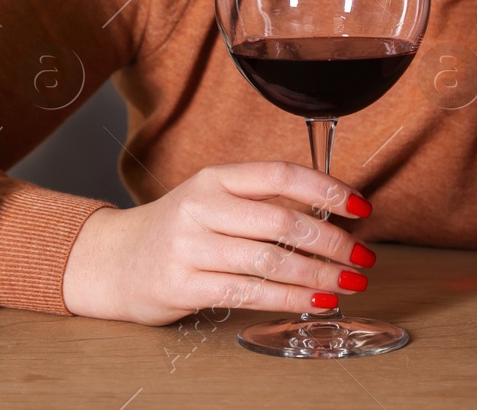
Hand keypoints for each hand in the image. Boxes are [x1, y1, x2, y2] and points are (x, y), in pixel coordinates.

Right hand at [61, 161, 374, 325]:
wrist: (114, 261)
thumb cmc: (177, 230)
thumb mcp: (213, 200)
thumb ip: (261, 202)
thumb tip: (331, 215)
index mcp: (215, 178)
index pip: (279, 174)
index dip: (326, 188)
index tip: (360, 206)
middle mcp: (201, 207)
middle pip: (281, 221)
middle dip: (331, 242)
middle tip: (361, 256)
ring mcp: (190, 247)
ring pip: (270, 261)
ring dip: (318, 275)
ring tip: (347, 283)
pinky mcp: (184, 285)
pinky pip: (249, 293)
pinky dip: (289, 300)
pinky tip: (314, 302)